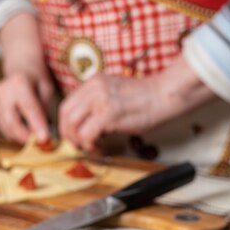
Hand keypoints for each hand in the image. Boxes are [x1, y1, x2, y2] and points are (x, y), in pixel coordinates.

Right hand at [0, 71, 53, 143]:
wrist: (20, 68)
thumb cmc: (37, 79)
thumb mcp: (46, 89)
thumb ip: (43, 109)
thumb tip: (42, 133)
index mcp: (20, 82)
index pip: (29, 108)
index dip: (37, 125)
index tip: (45, 138)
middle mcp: (4, 91)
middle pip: (12, 120)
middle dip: (25, 135)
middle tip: (37, 144)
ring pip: (5, 125)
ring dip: (18, 136)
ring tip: (31, 140)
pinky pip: (2, 125)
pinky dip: (12, 132)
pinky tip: (22, 134)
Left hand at [58, 54, 215, 150]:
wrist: (164, 93)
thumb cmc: (145, 97)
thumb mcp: (113, 92)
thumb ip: (97, 103)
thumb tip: (84, 123)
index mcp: (93, 83)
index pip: (66, 104)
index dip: (65, 123)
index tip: (71, 134)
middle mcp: (93, 89)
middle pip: (65, 115)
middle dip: (67, 134)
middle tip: (77, 144)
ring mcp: (100, 101)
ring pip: (72, 125)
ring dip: (77, 141)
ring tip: (89, 146)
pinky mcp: (109, 114)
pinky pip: (87, 134)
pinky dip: (89, 144)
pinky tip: (99, 146)